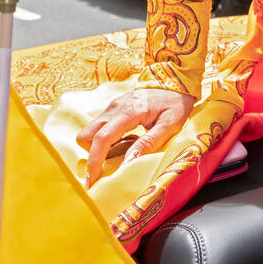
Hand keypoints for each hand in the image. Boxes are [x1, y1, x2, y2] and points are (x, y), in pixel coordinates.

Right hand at [77, 87, 195, 187]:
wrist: (175, 83)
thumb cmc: (175, 105)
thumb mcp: (169, 126)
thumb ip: (148, 144)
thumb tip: (126, 163)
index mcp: (129, 111)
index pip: (102, 138)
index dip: (94, 161)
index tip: (92, 180)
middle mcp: (115, 107)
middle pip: (86, 134)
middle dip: (93, 153)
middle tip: (113, 161)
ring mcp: (112, 106)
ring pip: (91, 131)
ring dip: (101, 146)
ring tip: (125, 148)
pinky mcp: (112, 108)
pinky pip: (100, 127)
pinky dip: (107, 139)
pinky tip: (126, 140)